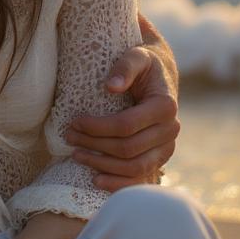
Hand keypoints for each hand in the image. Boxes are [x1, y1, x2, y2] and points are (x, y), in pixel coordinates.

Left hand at [67, 39, 178, 190]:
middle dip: (94, 145)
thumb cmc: (144, 64)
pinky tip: (96, 181)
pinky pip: (142, 177)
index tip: (74, 122)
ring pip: (135, 166)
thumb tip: (110, 86)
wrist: (160, 76)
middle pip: (128, 148)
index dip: (97, 127)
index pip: (126, 124)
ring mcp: (167, 147)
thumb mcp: (136, 55)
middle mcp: (171, 129)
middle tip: (68, 137)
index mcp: (165, 105)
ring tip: (76, 155)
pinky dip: (120, 183)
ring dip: (103, 166)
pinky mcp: (160, 157)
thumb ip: (125, 67)